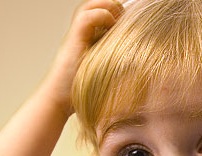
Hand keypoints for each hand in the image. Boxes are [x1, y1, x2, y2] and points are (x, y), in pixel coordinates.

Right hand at [44, 0, 123, 116]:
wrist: (59, 101)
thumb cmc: (81, 92)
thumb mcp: (105, 73)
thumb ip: (118, 63)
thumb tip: (142, 62)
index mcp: (88, 38)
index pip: (101, 12)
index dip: (116, 11)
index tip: (132, 21)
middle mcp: (81, 33)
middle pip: (95, 4)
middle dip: (113, 6)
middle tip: (126, 18)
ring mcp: (76, 35)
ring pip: (89, 6)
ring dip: (108, 7)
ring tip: (119, 18)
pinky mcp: (74, 40)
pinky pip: (87, 17)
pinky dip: (102, 16)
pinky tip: (111, 27)